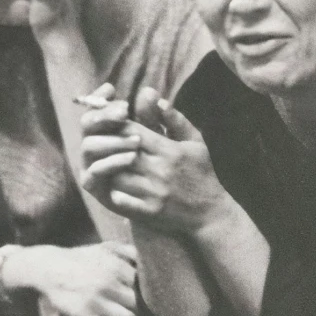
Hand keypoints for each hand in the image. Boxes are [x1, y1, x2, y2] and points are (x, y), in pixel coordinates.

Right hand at [27, 241, 139, 315]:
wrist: (49, 268)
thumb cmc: (79, 259)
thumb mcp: (103, 248)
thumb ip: (126, 250)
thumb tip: (145, 259)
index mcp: (115, 267)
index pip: (143, 284)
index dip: (148, 291)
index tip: (150, 296)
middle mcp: (108, 285)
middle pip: (138, 302)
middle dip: (144, 308)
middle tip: (147, 312)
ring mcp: (97, 302)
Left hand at [80, 88, 227, 236]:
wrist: (213, 214)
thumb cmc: (203, 175)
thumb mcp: (196, 143)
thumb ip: (176, 121)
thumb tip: (159, 101)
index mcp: (170, 150)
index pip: (132, 132)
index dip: (117, 126)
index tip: (112, 126)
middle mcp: (160, 170)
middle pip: (121, 152)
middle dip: (109, 147)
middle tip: (102, 145)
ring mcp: (154, 192)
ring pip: (118, 175)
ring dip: (110, 170)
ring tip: (108, 166)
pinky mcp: (150, 212)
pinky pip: (122, 200)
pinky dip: (114, 193)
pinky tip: (115, 188)